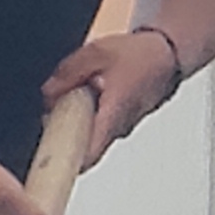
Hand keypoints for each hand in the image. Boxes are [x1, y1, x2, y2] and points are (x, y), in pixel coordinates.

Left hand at [44, 26, 179, 169]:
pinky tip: (88, 95)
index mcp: (112, 115)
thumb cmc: (139, 55)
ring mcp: (122, 128)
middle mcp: (119, 128)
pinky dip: (89, 116)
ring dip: (77, 122)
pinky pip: (100, 126)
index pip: (86, 156)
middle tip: (53, 113)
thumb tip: (47, 95)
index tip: (47, 152)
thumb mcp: (94, 54)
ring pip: (92, 136)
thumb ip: (67, 75)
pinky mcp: (124, 122)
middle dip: (64, 133)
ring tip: (74, 97)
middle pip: (84, 147)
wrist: (168, 54)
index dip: (64, 161)